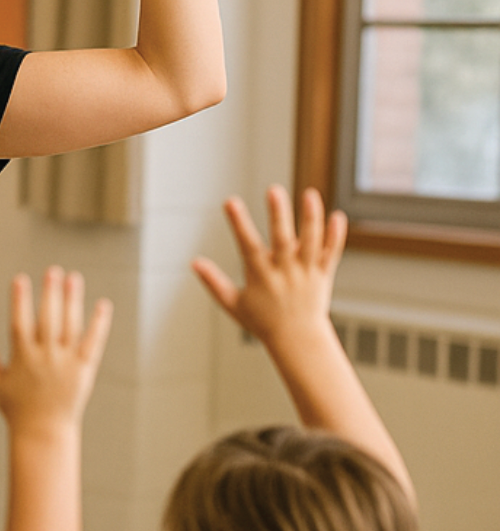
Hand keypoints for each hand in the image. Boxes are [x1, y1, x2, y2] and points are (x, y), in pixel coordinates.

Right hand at [0, 268, 112, 434]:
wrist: (42, 432)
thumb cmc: (15, 407)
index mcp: (21, 357)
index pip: (20, 322)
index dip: (20, 300)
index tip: (20, 279)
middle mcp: (44, 357)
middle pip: (48, 318)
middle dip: (50, 293)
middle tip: (53, 271)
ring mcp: (65, 362)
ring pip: (70, 325)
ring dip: (72, 300)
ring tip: (73, 278)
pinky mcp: (84, 369)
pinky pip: (93, 342)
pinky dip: (99, 323)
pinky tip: (103, 305)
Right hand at [192, 185, 346, 348]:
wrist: (297, 340)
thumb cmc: (262, 322)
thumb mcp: (232, 304)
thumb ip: (213, 282)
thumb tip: (194, 263)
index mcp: (261, 276)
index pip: (248, 245)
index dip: (238, 223)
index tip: (229, 202)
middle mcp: (284, 272)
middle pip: (282, 238)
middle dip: (278, 214)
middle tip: (273, 190)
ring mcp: (306, 272)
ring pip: (310, 241)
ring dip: (311, 217)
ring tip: (310, 194)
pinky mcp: (323, 275)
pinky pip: (331, 253)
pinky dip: (335, 236)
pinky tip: (337, 216)